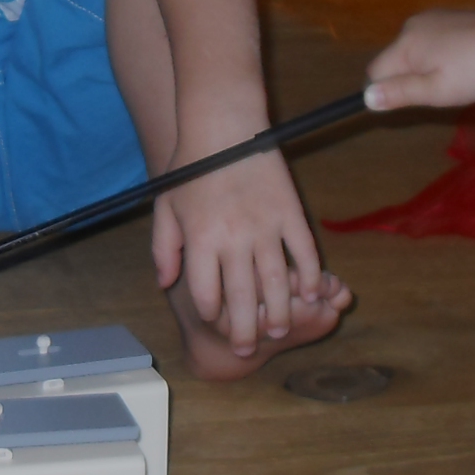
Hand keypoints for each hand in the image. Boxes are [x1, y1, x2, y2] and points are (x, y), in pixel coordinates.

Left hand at [152, 149, 323, 354]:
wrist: (226, 125)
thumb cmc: (192, 166)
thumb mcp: (166, 205)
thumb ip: (164, 247)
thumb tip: (165, 282)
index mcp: (201, 240)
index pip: (207, 294)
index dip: (212, 314)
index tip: (216, 320)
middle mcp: (233, 239)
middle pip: (242, 299)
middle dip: (245, 331)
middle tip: (249, 349)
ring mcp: (266, 227)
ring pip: (276, 283)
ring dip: (279, 312)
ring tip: (278, 330)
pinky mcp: (291, 212)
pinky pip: (305, 253)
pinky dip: (310, 276)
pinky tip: (311, 293)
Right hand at [365, 8, 474, 112]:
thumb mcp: (436, 91)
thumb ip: (400, 93)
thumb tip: (366, 98)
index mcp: (404, 44)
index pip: (375, 72)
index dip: (387, 91)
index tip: (414, 101)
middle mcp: (411, 26)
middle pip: (394, 60)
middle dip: (408, 78)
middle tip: (440, 90)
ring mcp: (431, 18)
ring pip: (413, 51)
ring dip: (424, 67)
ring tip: (456, 76)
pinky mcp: (449, 16)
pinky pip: (430, 41)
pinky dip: (439, 54)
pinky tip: (464, 60)